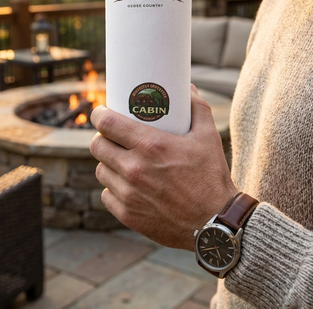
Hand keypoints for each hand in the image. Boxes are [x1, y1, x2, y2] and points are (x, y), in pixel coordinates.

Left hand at [90, 85, 237, 249]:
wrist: (215, 223)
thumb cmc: (211, 177)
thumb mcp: (208, 137)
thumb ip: (197, 109)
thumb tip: (188, 89)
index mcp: (151, 145)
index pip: (106, 123)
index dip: (99, 114)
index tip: (101, 112)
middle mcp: (134, 168)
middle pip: (96, 145)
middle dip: (102, 137)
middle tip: (113, 136)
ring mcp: (128, 193)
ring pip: (101, 170)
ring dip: (108, 162)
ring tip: (120, 160)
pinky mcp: (128, 214)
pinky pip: (106, 195)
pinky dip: (113, 188)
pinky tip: (126, 185)